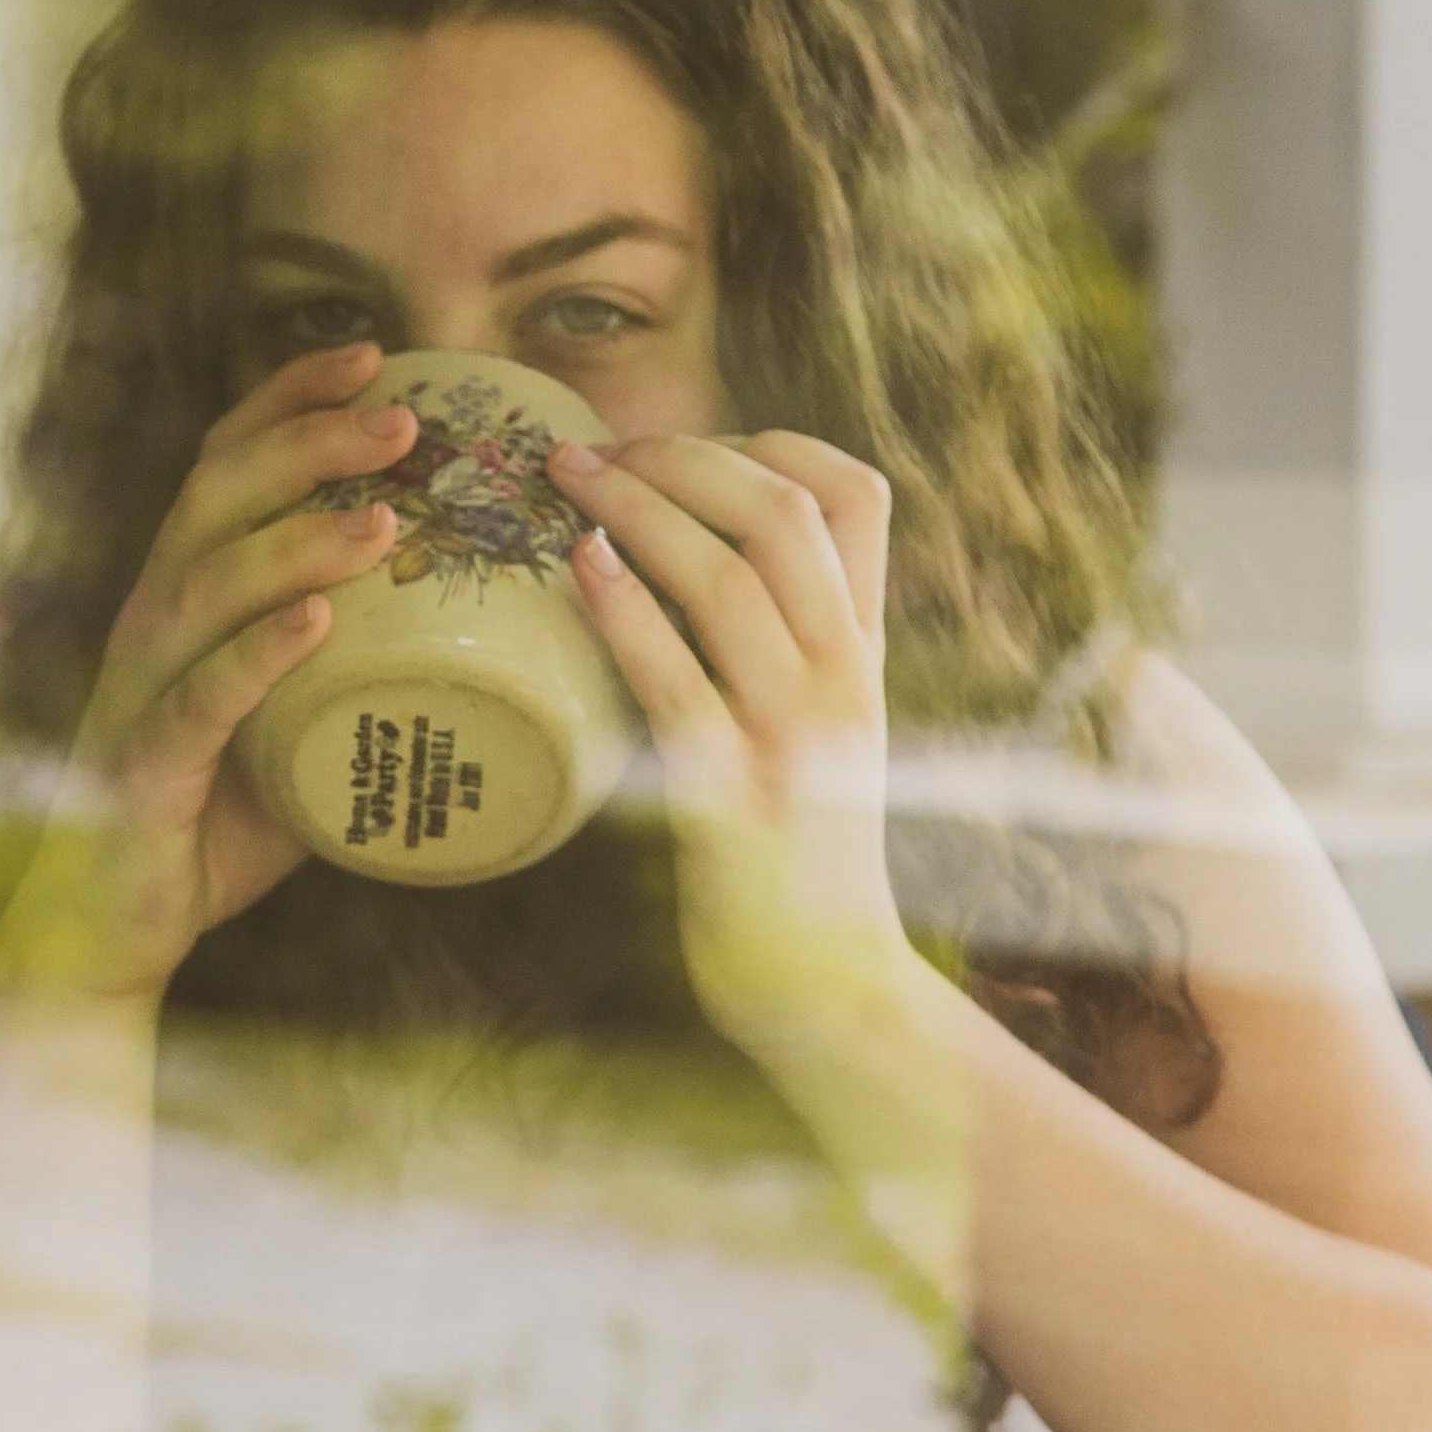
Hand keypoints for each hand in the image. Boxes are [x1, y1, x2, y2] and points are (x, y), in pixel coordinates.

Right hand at [0, 344, 415, 1006]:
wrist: (116, 930)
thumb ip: (366, 676)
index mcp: (184, 595)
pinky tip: (317, 625)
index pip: (224, 465)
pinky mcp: (144, 769)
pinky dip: (258, 654)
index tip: (369, 357)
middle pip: (215, 498)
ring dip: (295, 542)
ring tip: (382, 520)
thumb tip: (495, 642)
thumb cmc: (214, 825)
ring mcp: (139, 692)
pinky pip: (199, 698)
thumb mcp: (303, 728)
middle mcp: (151, 622)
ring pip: (204, 585)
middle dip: (306, 443)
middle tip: (403, 419)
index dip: (286, 402)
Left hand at [551, 430, 908, 1070]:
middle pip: (784, 512)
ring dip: (638, 510)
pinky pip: (678, 680)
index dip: (769, 443)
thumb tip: (698, 547)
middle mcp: (843, 678)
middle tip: (589, 449)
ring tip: (565, 483)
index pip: (859, 495)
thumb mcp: (829, 727)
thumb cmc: (804, 851)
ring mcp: (795, 737)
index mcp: (866, 650)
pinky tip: (575, 570)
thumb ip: (792, 642)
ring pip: (731, 577)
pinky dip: (625, 612)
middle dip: (681, 456)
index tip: (684, 444)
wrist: (832, 987)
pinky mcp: (734, 799)